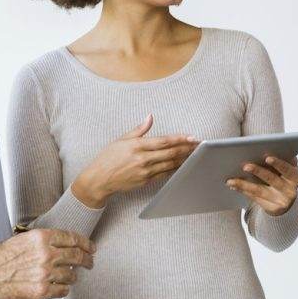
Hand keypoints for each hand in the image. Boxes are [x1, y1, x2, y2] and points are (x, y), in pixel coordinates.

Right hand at [0, 228, 94, 298]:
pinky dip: (64, 290)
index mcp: (41, 237)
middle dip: (87, 260)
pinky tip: (60, 288)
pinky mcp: (42, 292)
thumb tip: (59, 243)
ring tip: (70, 277)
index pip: (73, 238)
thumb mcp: (21, 239)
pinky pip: (63, 291)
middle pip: (77, 256)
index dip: (86, 244)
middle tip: (90, 263)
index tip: (91, 248)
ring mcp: (45, 274)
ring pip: (71, 275)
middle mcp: (46, 254)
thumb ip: (41, 240)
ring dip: (73, 277)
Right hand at [71, 115, 197, 207]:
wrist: (99, 180)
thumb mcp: (121, 140)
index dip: (179, 139)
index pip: (163, 141)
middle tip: (198, 145)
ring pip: (170, 164)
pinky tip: (181, 164)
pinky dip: (174, 168)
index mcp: (137, 146)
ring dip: (183, 159)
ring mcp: (145, 172)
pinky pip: (164, 174)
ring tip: (194, 154)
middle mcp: (142, 159)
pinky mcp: (145, 181)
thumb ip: (139, 129)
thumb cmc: (108, 158)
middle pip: (170, 153)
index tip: (191, 137)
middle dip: (186, 148)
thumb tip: (150, 117)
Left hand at [227, 155, 297, 215]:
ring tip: (231, 179)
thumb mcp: (286, 170)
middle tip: (245, 166)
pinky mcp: (272, 209)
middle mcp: (291, 190)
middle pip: (272, 179)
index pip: (288, 170)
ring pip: (260, 191)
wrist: (287, 201)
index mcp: (296, 177)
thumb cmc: (283, 178)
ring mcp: (282, 201)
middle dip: (258, 171)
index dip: (279, 164)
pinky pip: (255, 198)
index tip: (267, 157)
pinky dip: (243, 190)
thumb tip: (266, 148)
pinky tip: (233, 185)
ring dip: (244, 184)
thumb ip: (281, 161)